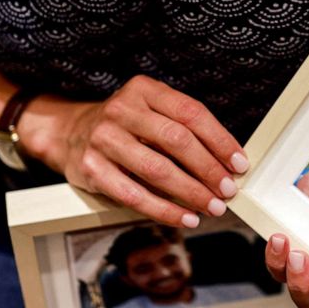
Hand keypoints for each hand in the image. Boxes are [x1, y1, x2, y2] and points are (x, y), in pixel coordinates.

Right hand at [19, 75, 248, 227]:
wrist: (69, 132)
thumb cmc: (125, 126)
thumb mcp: (151, 111)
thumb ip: (184, 128)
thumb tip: (228, 162)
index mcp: (144, 90)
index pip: (191, 114)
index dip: (220, 141)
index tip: (239, 164)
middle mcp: (122, 110)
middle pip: (177, 141)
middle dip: (209, 170)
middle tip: (228, 190)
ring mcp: (104, 138)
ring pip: (157, 170)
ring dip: (191, 193)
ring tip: (212, 207)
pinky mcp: (91, 168)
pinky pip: (134, 195)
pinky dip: (164, 210)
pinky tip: (184, 217)